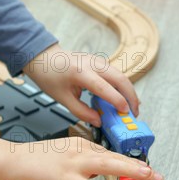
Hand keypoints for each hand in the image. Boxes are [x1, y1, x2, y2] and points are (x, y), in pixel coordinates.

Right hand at [0, 132, 163, 179]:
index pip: (108, 153)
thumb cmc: (28, 160)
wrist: (9, 160)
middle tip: (157, 175)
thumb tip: (88, 174)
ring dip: (132, 172)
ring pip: (109, 166)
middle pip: (115, 157)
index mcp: (77, 144)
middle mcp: (79, 151)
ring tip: (150, 179)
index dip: (126, 164)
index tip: (140, 170)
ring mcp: (72, 165)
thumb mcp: (57, 155)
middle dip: (139, 166)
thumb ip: (75, 162)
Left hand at [23, 44, 139, 126]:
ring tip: (130, 108)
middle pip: (120, 78)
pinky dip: (122, 86)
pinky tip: (123, 98)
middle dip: (131, 96)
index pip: (103, 86)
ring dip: (129, 92)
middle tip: (134, 113)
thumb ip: (80, 111)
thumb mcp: (62, 98)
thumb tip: (98, 121)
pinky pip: (116, 74)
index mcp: (79, 72)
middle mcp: (92, 63)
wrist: (44, 59)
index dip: (116, 100)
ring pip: (121, 75)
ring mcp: (97, 60)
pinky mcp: (100, 62)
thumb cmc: (50, 77)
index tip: (125, 112)